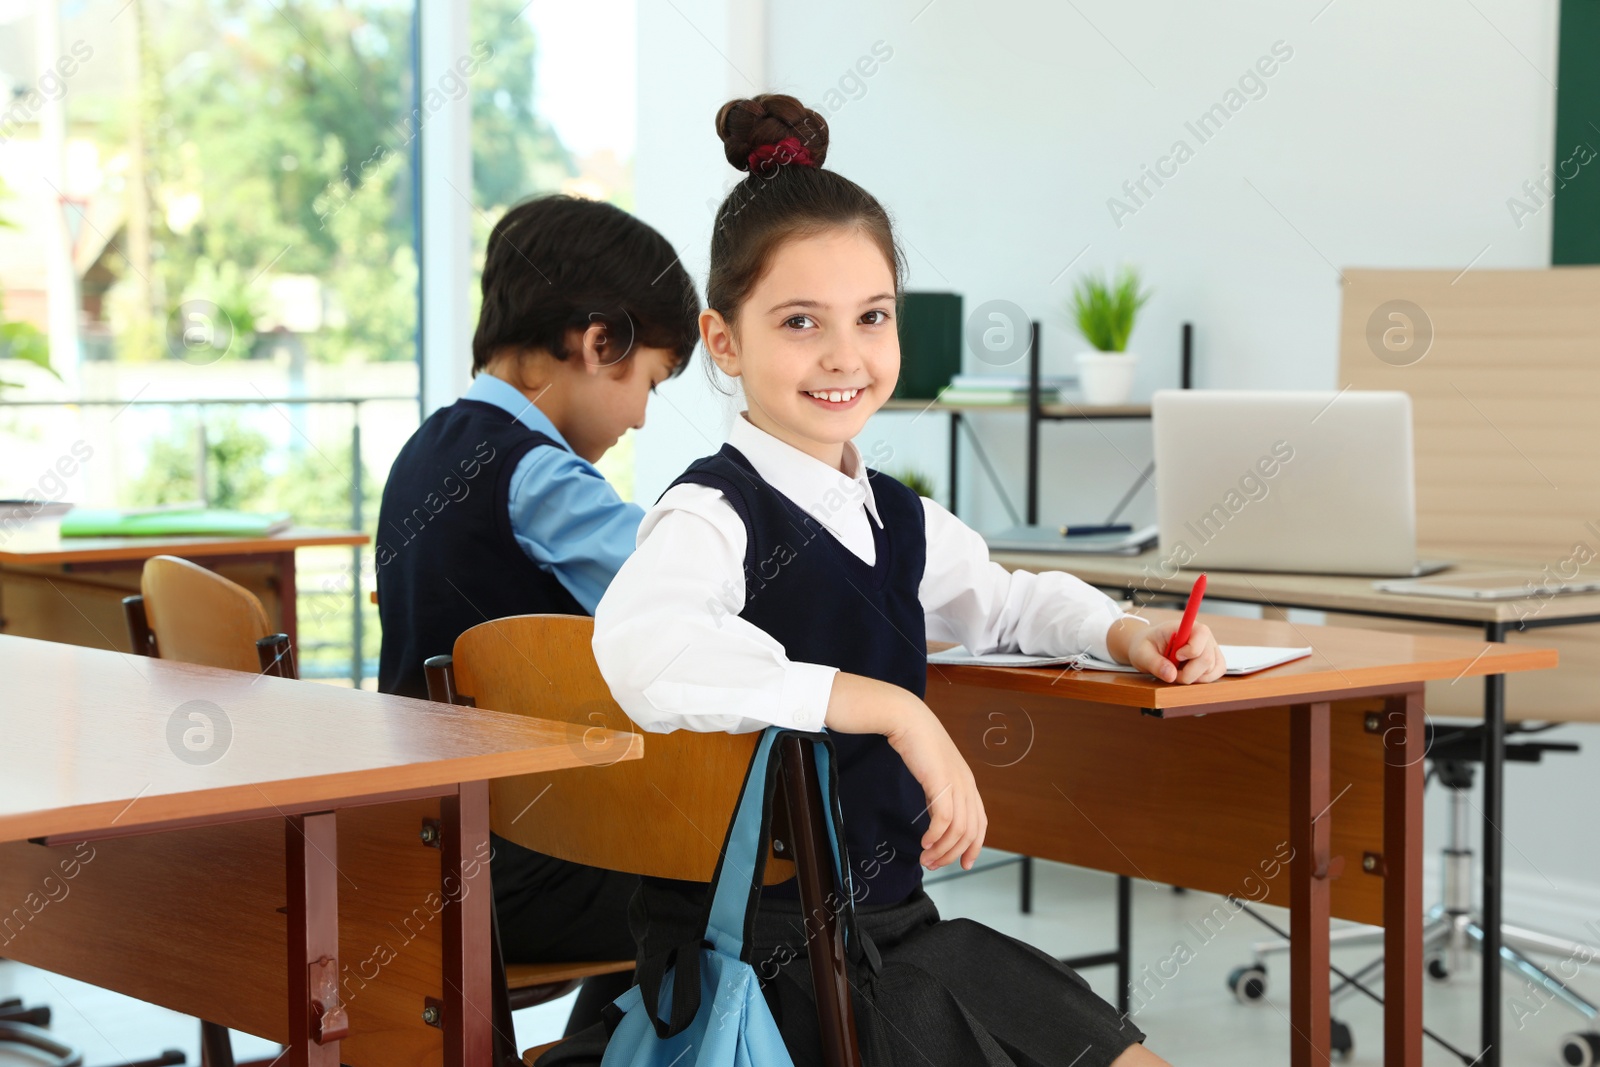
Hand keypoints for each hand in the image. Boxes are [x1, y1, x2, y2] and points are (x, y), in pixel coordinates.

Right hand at [884, 698, 987, 871]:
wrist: (908, 720)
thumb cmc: (917, 743)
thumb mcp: (934, 772)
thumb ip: (939, 793)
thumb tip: (936, 817)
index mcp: (968, 783)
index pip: (980, 823)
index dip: (974, 847)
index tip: (963, 864)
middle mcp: (967, 785)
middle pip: (970, 831)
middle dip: (953, 854)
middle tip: (935, 865)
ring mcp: (956, 783)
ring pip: (957, 829)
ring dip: (942, 849)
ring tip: (926, 858)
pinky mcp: (941, 782)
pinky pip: (944, 819)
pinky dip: (936, 836)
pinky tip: (925, 842)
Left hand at [1120, 618, 1226, 682]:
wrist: (1149, 649)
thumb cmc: (1145, 646)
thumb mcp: (1141, 654)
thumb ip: (1155, 663)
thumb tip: (1171, 675)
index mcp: (1185, 626)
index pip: (1201, 633)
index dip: (1191, 650)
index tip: (1176, 656)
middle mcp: (1202, 636)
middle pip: (1207, 658)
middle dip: (1188, 673)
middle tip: (1171, 672)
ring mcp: (1210, 648)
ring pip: (1211, 669)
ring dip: (1193, 677)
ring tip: (1177, 672)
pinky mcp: (1214, 660)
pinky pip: (1216, 673)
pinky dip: (1202, 680)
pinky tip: (1188, 675)